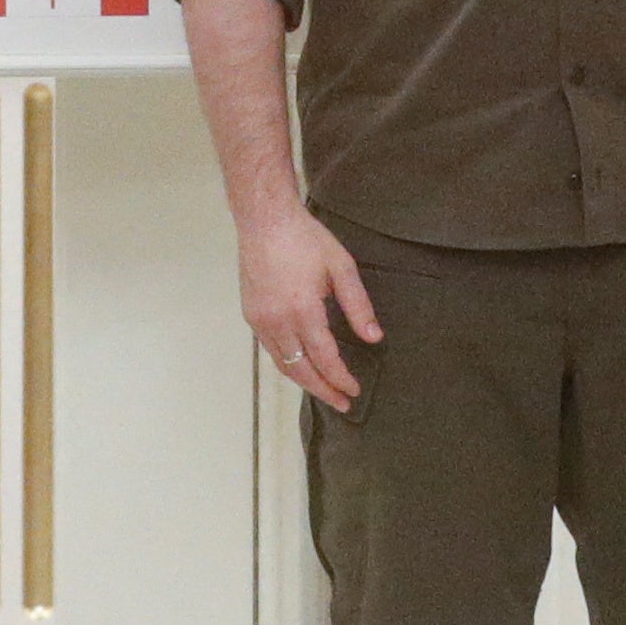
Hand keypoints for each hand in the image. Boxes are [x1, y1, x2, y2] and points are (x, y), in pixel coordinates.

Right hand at [240, 201, 377, 412]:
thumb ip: (358, 306)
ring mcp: (260, 320)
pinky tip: (302, 366)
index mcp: (303, 311)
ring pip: (283, 364)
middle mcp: (278, 322)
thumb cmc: (305, 239)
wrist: (264, 220)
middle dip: (323, 391)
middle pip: (302, 370)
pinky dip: (288, 364)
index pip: (325, 359)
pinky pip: (271, 350)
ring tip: (324, 391)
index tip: (355, 391)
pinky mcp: (251, 315)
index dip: (341, 379)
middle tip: (342, 404)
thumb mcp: (341, 267)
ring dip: (305, 382)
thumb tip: (375, 338)